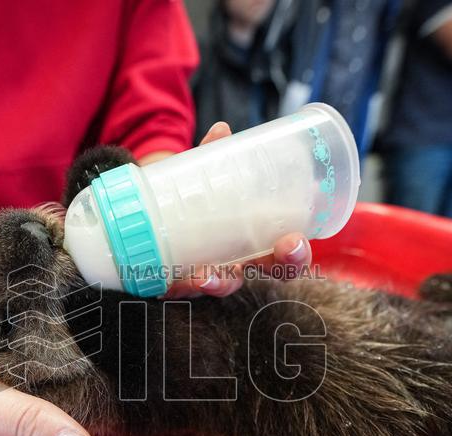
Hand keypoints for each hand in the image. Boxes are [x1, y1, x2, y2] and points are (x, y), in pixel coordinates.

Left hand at [147, 121, 313, 297]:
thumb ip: (214, 157)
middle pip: (265, 274)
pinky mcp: (175, 280)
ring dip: (220, 282)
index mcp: (254, 241)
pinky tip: (183, 279)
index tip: (298, 240)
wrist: (152, 212)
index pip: (284, 257)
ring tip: (210, 275)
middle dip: (281, 266)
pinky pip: (180, 289)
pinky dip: (182, 284)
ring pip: (222, 285)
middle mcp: (237, 263)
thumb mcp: (205, 178)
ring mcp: (208, 274)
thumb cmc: (193, 199)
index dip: (297, 255)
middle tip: (287, 248)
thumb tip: (221, 130)